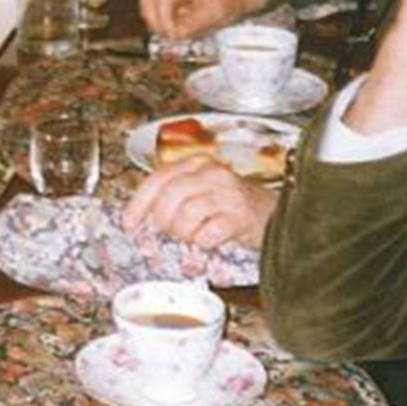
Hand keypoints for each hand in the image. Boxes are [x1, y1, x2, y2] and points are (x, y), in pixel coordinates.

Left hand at [122, 157, 276, 250]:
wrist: (276, 214)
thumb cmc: (234, 205)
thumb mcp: (202, 189)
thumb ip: (175, 195)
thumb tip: (143, 216)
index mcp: (197, 163)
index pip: (157, 179)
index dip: (139, 203)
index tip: (130, 223)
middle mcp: (211, 173)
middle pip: (169, 197)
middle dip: (162, 221)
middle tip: (170, 232)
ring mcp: (227, 194)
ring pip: (185, 215)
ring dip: (183, 233)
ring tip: (193, 236)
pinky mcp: (240, 216)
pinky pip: (207, 233)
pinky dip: (202, 242)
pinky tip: (210, 240)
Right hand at [138, 0, 264, 38]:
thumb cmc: (227, 1)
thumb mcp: (215, 15)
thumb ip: (193, 25)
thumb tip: (174, 34)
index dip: (165, 20)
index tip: (174, 34)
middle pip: (148, 1)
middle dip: (156, 22)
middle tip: (170, 36)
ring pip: (147, 6)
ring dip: (156, 23)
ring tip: (173, 33)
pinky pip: (153, 10)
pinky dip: (160, 22)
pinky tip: (175, 27)